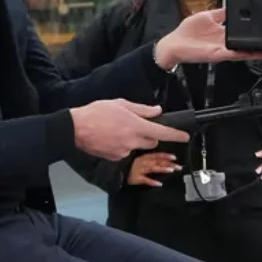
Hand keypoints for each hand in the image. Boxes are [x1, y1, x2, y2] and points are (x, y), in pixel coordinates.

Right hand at [71, 99, 189, 161]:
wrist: (76, 129)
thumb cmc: (96, 113)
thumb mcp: (121, 104)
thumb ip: (142, 109)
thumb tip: (157, 111)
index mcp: (136, 126)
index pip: (162, 132)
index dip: (176, 135)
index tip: (185, 136)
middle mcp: (133, 141)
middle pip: (152, 141)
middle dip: (150, 135)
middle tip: (137, 125)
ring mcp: (125, 151)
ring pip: (138, 147)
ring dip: (135, 140)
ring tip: (118, 130)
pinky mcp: (116, 157)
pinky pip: (126, 152)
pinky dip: (123, 146)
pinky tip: (112, 138)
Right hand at [128, 152, 181, 186]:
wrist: (116, 173)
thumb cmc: (128, 167)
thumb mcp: (137, 160)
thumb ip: (148, 159)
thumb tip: (160, 160)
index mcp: (143, 157)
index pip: (156, 155)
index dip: (166, 156)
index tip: (175, 157)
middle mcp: (142, 162)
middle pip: (157, 162)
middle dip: (168, 164)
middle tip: (179, 166)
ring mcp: (139, 170)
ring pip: (152, 169)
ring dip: (162, 169)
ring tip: (171, 170)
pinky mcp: (136, 178)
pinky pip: (145, 180)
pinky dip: (152, 182)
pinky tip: (159, 184)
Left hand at [154, 8, 261, 68]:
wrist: (174, 44)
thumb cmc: (187, 32)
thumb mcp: (208, 16)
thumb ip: (222, 13)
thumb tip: (233, 5)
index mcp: (224, 32)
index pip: (243, 31)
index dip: (256, 31)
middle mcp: (226, 42)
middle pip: (248, 43)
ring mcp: (223, 49)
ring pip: (245, 51)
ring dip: (259, 51)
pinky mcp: (218, 54)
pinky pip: (235, 54)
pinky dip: (246, 53)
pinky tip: (256, 52)